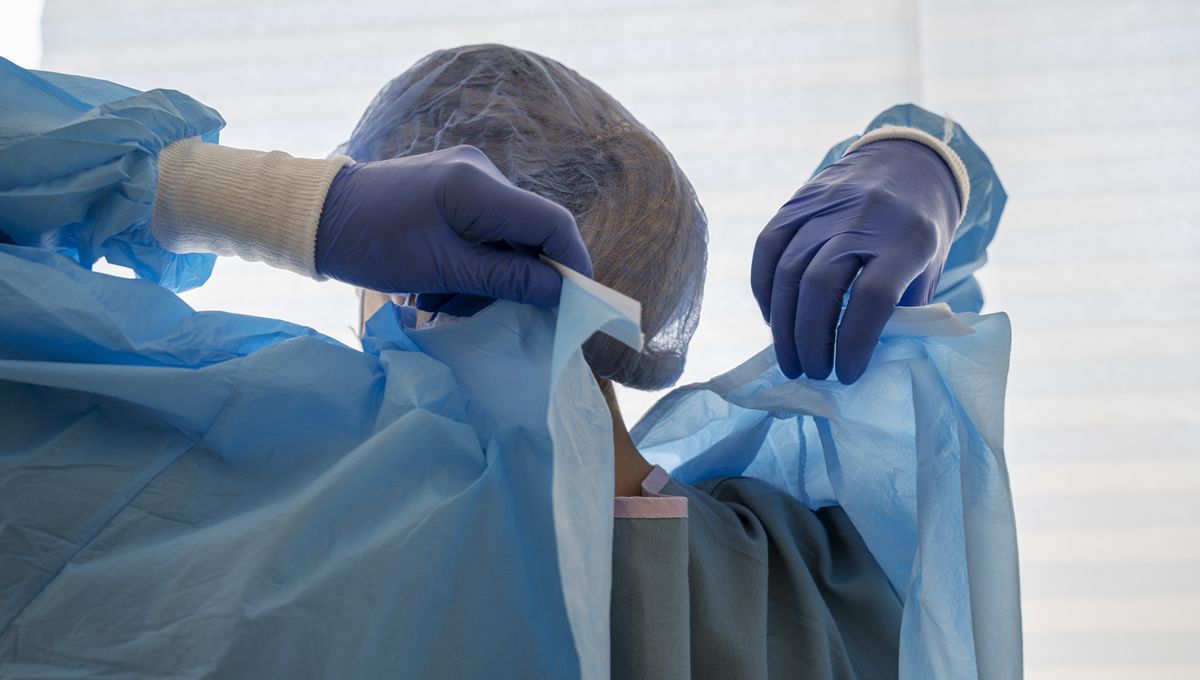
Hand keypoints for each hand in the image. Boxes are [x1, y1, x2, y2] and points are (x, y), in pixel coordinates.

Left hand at [315, 145, 591, 306]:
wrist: (316, 215)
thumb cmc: (370, 244)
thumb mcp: (439, 271)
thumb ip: (504, 279)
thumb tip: (560, 293)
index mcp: (477, 187)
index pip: (552, 223)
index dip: (573, 265)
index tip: (578, 305)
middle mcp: (481, 172)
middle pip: (532, 231)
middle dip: (522, 279)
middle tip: (502, 316)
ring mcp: (468, 177)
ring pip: (508, 236)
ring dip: (491, 277)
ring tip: (446, 303)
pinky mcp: (455, 188)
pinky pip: (485, 231)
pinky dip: (474, 265)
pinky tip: (440, 288)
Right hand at [750, 139, 959, 383]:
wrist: (908, 162)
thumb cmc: (920, 230)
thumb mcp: (928, 269)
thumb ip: (901, 311)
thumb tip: (861, 360)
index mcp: (910, 238)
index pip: (873, 295)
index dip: (854, 342)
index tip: (846, 374)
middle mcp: (865, 217)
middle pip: (821, 284)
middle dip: (810, 340)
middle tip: (811, 372)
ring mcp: (827, 204)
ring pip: (788, 270)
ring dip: (783, 324)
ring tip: (790, 358)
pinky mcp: (798, 200)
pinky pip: (767, 247)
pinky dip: (764, 289)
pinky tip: (773, 318)